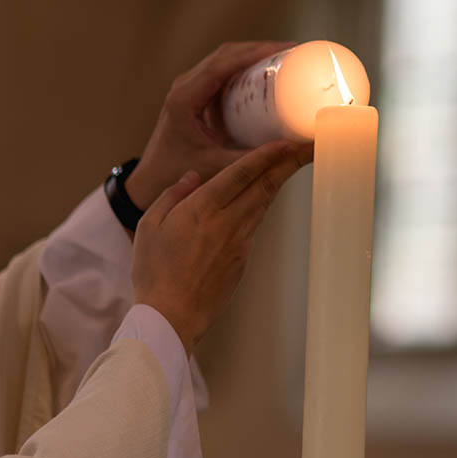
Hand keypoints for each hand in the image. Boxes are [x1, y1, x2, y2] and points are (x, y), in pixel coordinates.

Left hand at [126, 41, 297, 209]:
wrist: (150, 180)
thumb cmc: (177, 174)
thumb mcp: (217, 167)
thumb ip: (254, 160)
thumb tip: (293, 149)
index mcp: (184, 99)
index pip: (221, 66)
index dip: (252, 54)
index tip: (281, 50)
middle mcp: (184, 87)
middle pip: (224, 55)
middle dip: (258, 48)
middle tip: (290, 52)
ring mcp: (188, 88)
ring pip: (223, 59)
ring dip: (251, 54)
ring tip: (282, 58)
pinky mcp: (194, 94)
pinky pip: (220, 70)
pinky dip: (243, 65)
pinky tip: (263, 72)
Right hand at [131, 141, 310, 352]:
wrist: (171, 315)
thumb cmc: (154, 271)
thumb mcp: (149, 226)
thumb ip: (172, 196)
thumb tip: (192, 177)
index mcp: (202, 209)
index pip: (242, 174)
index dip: (267, 155)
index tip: (287, 142)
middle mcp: (227, 222)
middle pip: (264, 186)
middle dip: (288, 163)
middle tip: (307, 146)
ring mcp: (239, 241)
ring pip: (264, 203)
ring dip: (279, 180)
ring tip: (293, 162)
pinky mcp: (242, 258)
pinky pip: (255, 224)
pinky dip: (263, 204)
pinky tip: (265, 196)